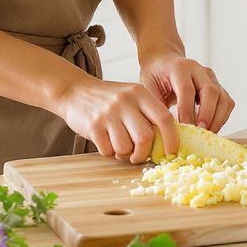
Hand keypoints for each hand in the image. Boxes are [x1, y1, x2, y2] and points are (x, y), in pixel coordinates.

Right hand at [58, 75, 178, 163]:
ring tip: (119, 147)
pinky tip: (106, 142)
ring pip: (126, 148)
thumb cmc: (108, 99)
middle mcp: (125, 101)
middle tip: (139, 156)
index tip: (171, 153)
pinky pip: (108, 150)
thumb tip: (169, 140)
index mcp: (140, 93)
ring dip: (124, 155)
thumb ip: (148, 113)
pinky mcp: (93, 126)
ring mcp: (108, 113)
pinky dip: (109, 152)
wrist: (75, 91)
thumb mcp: (131, 96)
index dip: (172, 139)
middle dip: (144, 153)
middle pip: (146, 137)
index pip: (164, 118)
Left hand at [139, 51, 234, 132]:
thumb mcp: (148, 87)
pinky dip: (222, 118)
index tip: (185, 129)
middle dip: (206, 115)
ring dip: (217, 119)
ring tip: (206, 135)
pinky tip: (210, 128)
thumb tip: (164, 131)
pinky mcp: (218, 86)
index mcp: (179, 67)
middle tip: (199, 133)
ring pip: (223, 98)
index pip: (187, 89)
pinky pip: (227, 103)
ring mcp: (211, 77)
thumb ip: (155, 106)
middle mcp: (199, 69)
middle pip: (210, 91)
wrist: (164, 61)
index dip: (187, 111)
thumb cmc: (155, 76)